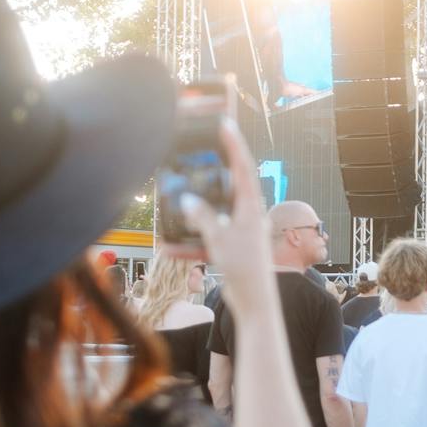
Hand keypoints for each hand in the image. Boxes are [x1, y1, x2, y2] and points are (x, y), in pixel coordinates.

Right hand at [180, 120, 276, 318]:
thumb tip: (187, 202)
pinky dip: (192, 240)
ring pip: (214, 212)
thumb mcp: (219, 239)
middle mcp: (248, 215)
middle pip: (228, 186)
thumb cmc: (245, 270)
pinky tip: (171, 246)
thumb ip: (202, 218)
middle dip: (210, 174)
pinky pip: (209, 236)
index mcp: (251, 207)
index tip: (225, 124)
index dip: (234, 144)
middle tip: (196, 157)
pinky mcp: (232, 246)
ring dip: (195, 212)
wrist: (255, 303)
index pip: (243, 167)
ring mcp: (241, 231)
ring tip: (176, 203)